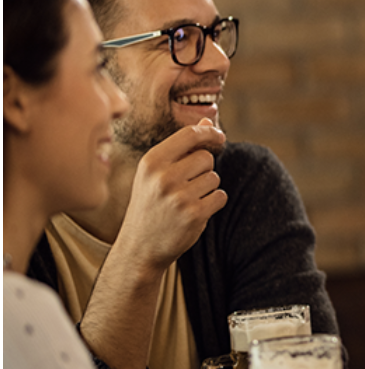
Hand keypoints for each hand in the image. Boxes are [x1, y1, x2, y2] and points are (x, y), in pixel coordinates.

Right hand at [114, 119, 227, 276]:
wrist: (140, 247)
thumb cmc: (150, 204)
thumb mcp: (155, 173)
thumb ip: (182, 147)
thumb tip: (207, 122)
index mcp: (151, 162)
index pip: (189, 135)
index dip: (209, 133)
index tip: (219, 137)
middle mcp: (163, 177)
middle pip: (206, 158)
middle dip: (203, 169)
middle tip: (186, 186)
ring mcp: (179, 196)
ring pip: (214, 178)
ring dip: (207, 188)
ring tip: (185, 201)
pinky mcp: (194, 214)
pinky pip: (220, 196)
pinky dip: (213, 203)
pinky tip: (194, 212)